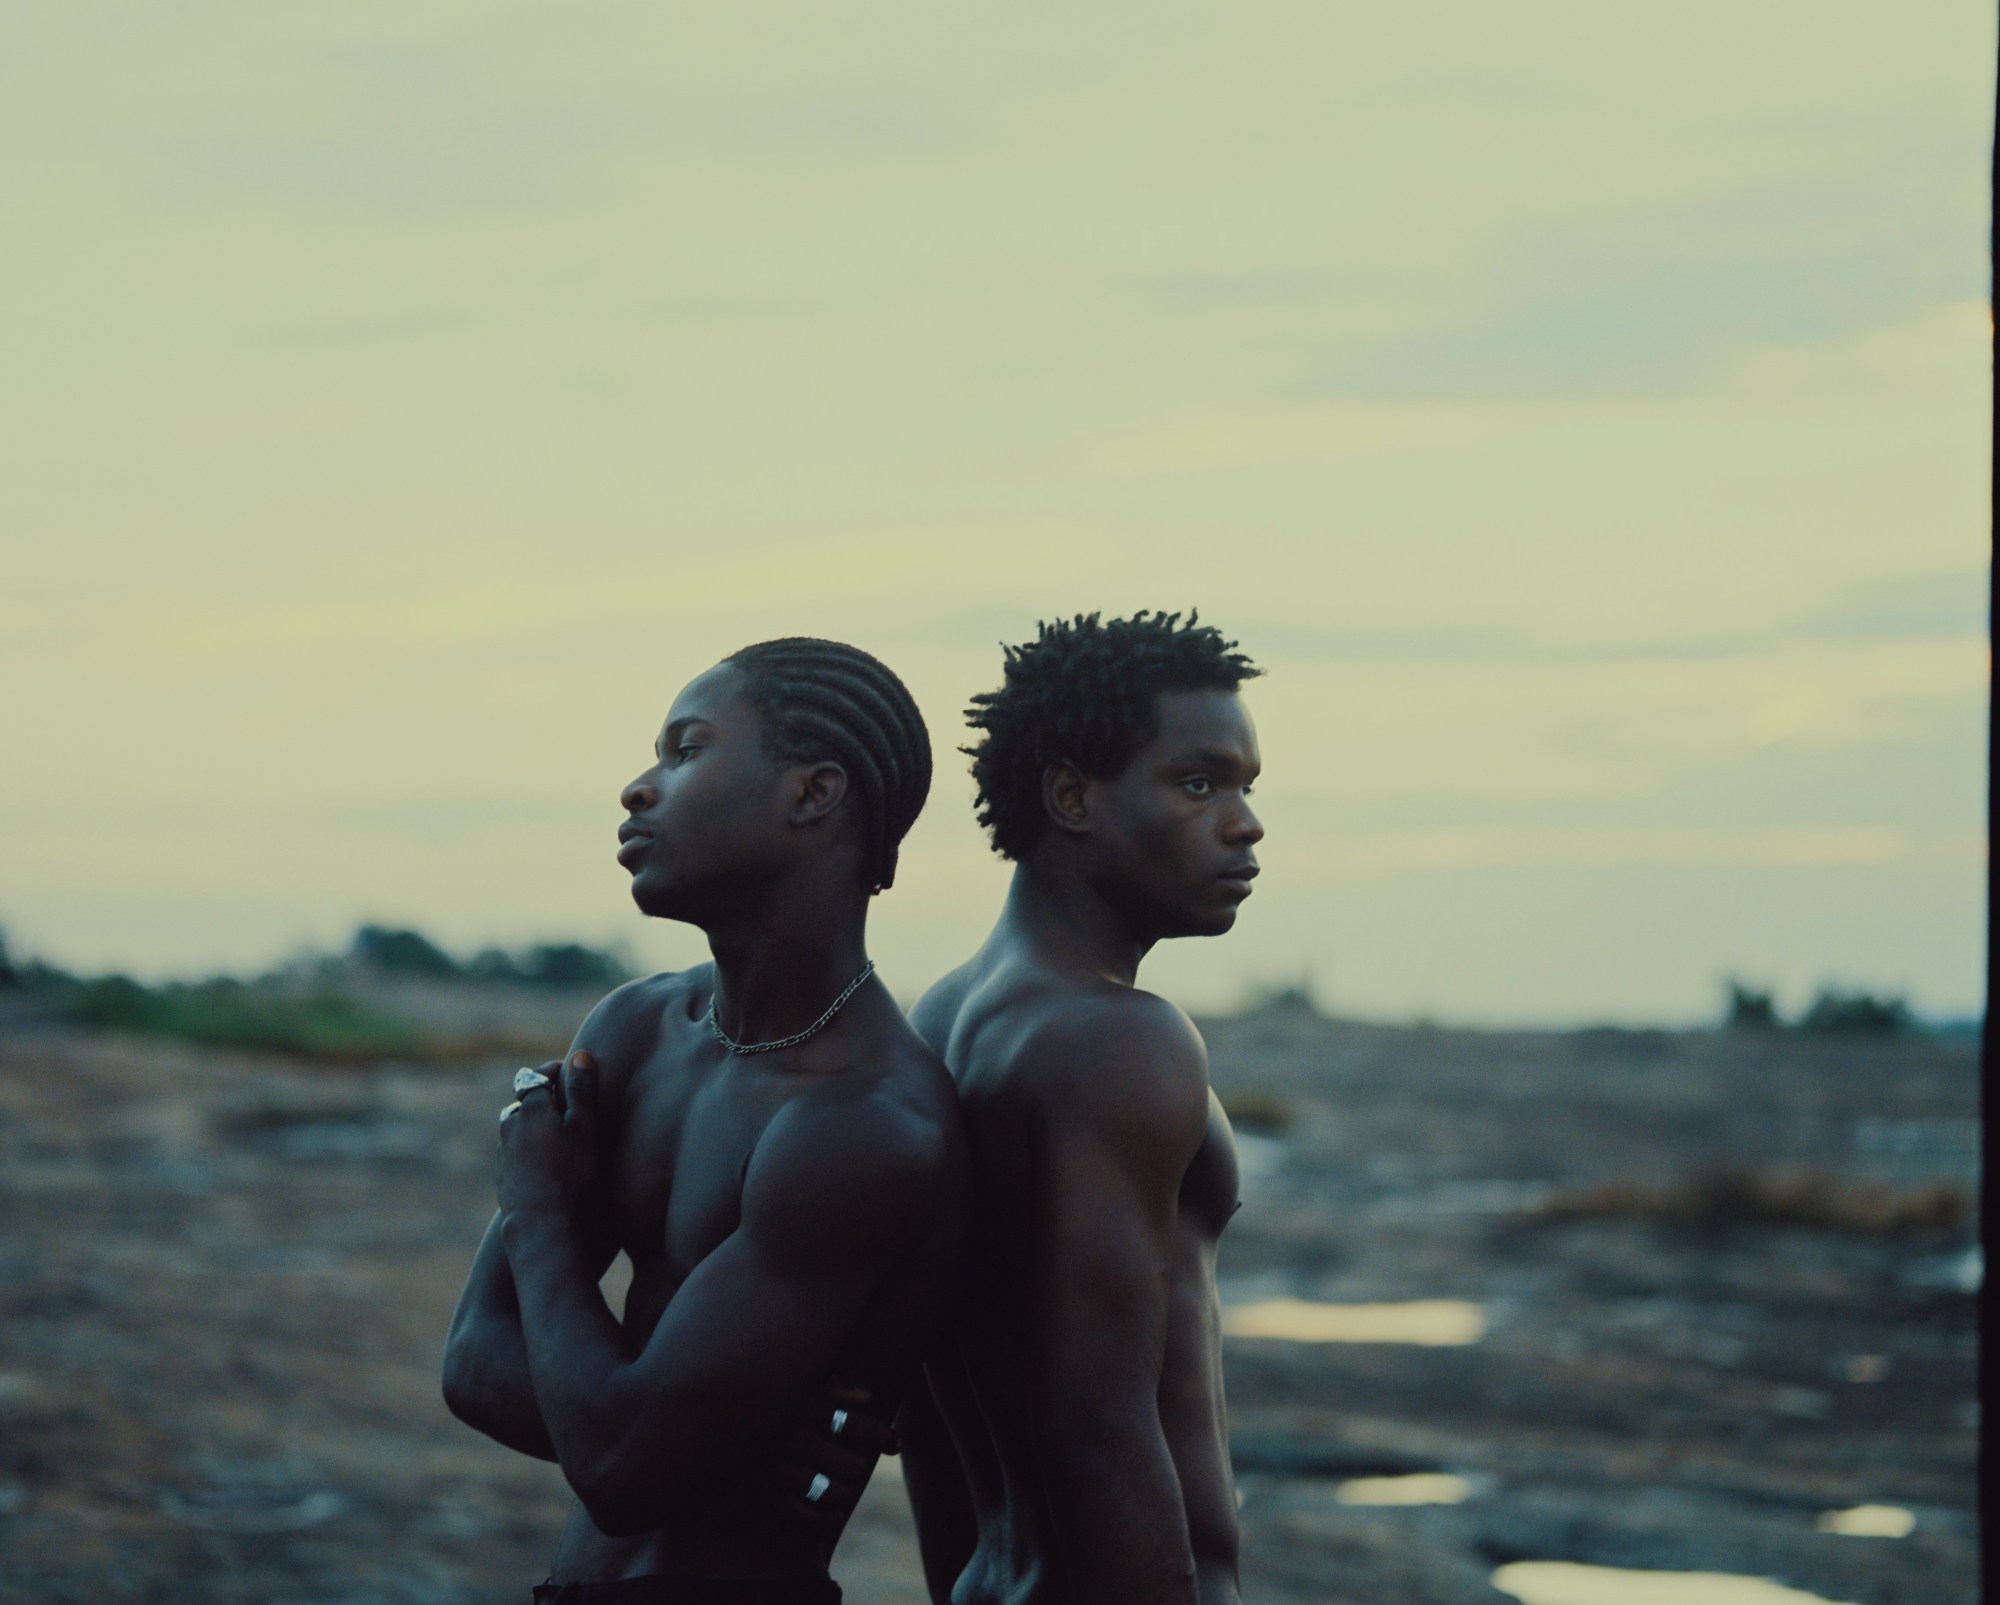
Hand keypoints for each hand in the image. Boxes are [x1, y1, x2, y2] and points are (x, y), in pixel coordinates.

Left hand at [496, 1052, 598, 1215]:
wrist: (540, 1220)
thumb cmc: (569, 1171)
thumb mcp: (584, 1127)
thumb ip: (582, 1091)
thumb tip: (580, 1055)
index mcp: (531, 1109)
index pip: (536, 1077)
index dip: (552, 1071)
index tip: (566, 1070)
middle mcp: (511, 1127)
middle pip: (522, 1102)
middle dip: (539, 1098)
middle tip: (559, 1103)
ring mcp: (503, 1153)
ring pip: (513, 1129)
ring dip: (528, 1125)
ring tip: (549, 1133)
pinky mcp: (502, 1177)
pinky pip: (511, 1154)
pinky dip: (524, 1150)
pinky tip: (539, 1163)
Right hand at [758, 1384, 901, 1549]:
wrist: (708, 1436)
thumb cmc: (766, 1410)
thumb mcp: (795, 1390)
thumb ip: (832, 1388)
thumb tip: (869, 1397)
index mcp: (804, 1407)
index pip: (859, 1426)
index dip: (883, 1436)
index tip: (896, 1444)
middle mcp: (793, 1438)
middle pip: (853, 1465)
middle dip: (857, 1467)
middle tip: (854, 1465)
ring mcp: (779, 1470)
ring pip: (836, 1493)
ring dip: (844, 1493)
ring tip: (841, 1487)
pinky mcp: (767, 1497)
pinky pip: (813, 1517)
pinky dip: (827, 1516)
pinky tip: (830, 1511)